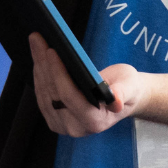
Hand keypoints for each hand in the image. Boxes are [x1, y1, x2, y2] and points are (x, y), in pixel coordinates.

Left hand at [29, 33, 151, 137]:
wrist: (122, 98)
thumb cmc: (128, 88)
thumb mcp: (131, 86)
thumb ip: (124, 93)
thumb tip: (116, 102)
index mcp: (95, 122)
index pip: (70, 97)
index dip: (59, 74)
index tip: (52, 51)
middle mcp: (75, 128)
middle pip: (53, 93)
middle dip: (44, 64)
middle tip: (38, 38)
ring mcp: (62, 125)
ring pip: (44, 92)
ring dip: (38, 65)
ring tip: (37, 42)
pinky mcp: (53, 118)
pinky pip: (41, 94)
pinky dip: (39, 73)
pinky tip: (38, 56)